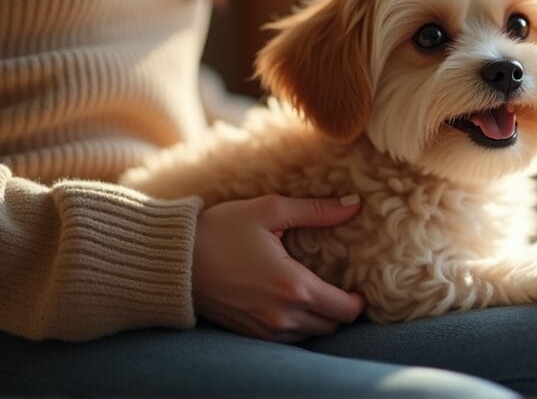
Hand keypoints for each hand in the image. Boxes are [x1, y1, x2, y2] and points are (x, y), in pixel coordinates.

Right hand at [192, 194, 364, 341]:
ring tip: (317, 293)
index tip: (358, 285)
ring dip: (319, 318)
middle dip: (341, 308)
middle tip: (340, 287)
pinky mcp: (249, 334)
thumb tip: (353, 203)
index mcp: (294, 286)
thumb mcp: (270, 210)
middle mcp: (283, 315)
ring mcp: (265, 329)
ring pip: (311, 334)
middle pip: (332, 325)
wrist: (172, 260)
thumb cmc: (220, 230)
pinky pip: (287, 338)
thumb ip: (316, 210)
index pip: (346, 310)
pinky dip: (297, 325)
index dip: (358, 300)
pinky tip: (291, 302)